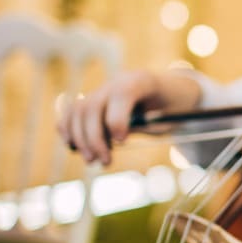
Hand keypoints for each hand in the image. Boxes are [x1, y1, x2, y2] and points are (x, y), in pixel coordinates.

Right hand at [57, 70, 201, 165]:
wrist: (167, 90)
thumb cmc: (173, 105)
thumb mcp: (172, 114)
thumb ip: (148, 123)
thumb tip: (118, 139)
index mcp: (139, 81)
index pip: (121, 94)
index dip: (117, 119)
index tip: (121, 142)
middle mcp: (115, 82)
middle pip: (93, 106)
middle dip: (94, 137)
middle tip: (104, 161)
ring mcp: (102, 90)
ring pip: (79, 110)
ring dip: (80, 138)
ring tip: (91, 160)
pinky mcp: (93, 100)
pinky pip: (73, 111)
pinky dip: (68, 127)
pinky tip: (72, 145)